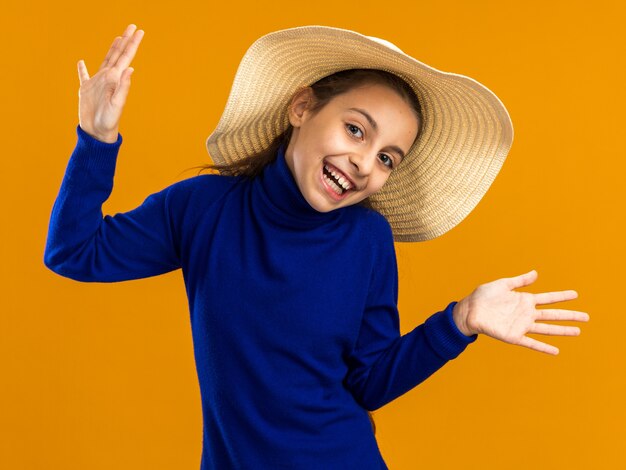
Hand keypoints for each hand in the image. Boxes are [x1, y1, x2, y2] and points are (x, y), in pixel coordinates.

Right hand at [77, 24, 144, 142]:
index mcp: (116, 79)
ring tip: (118, 38)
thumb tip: (131, 68)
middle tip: (132, 26)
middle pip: (117, 54)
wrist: (98, 132)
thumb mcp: (117, 103)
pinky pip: (83, 76)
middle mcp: (108, 78)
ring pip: (105, 61)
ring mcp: (97, 83)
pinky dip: (82, 69)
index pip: (126, 57)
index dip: (132, 43)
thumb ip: (123, 86)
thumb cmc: (109, 120)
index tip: (139, 31)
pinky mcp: (86, 90)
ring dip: (112, 49)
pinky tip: (81, 62)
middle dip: (125, 40)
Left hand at [452, 270, 589, 354]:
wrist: (469, 310)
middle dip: (569, 315)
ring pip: (547, 329)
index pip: (548, 298)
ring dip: (562, 331)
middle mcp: (526, 313)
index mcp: (524, 299)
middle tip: (587, 317)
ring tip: (578, 331)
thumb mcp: (502, 285)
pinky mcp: (514, 336)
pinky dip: (543, 347)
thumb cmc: (483, 297)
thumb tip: (536, 273)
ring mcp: (521, 325)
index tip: (576, 294)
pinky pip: (532, 343)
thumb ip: (519, 281)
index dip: (561, 296)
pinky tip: (556, 351)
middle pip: (553, 314)